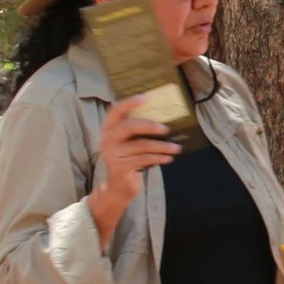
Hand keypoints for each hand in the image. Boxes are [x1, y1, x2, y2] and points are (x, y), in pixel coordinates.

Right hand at [89, 95, 178, 237]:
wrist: (118, 186)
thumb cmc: (128, 158)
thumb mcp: (129, 142)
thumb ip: (137, 130)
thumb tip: (165, 117)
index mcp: (109, 128)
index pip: (116, 110)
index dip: (129, 102)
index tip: (146, 97)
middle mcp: (107, 138)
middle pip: (129, 126)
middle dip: (150, 126)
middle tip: (167, 128)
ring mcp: (112, 153)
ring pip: (141, 145)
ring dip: (162, 146)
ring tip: (176, 148)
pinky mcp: (120, 167)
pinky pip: (143, 159)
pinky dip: (159, 158)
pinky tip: (169, 158)